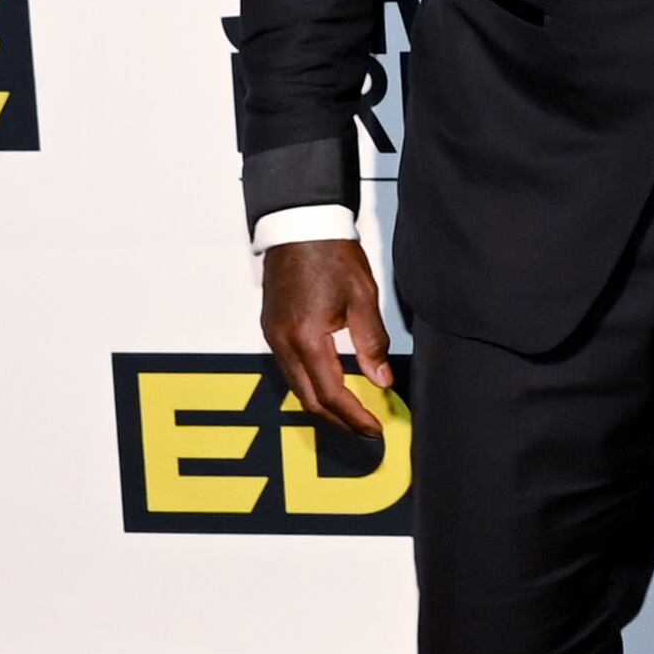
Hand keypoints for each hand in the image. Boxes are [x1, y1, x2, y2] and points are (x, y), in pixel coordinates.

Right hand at [260, 237, 394, 439]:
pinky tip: (331, 383)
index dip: (354, 416)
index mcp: (306, 337)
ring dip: (324, 403)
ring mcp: (273, 335)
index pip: (331, 393)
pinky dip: (311, 384)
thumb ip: (372, 343)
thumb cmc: (331, 254)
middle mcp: (282, 342)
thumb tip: (382, 380)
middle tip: (366, 427)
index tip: (375, 428)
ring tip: (353, 411)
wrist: (300, 225)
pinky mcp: (272, 327)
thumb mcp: (362, 298)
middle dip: (338, 419)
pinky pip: (289, 368)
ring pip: (296, 386)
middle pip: (309, 399)